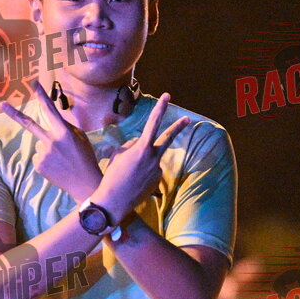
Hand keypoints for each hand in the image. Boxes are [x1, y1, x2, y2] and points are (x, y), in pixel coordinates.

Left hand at [0, 82, 101, 203]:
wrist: (85, 184)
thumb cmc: (86, 158)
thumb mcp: (81, 138)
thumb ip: (66, 127)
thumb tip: (52, 120)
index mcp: (64, 132)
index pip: (50, 110)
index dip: (41, 96)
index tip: (33, 84)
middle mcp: (51, 141)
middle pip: (29, 124)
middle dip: (13, 113)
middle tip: (1, 104)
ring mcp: (43, 154)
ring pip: (40, 144)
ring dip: (49, 149)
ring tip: (62, 160)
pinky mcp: (38, 165)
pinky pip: (39, 156)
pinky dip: (47, 160)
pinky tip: (57, 167)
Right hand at [91, 93, 189, 222]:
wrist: (114, 202)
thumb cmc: (112, 175)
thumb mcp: (118, 154)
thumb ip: (132, 146)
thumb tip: (141, 145)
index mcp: (142, 148)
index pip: (153, 123)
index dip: (160, 108)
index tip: (167, 96)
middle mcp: (154, 157)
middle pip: (168, 138)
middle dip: (178, 127)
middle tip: (187, 119)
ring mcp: (157, 170)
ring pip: (151, 158)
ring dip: (141, 162)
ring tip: (128, 174)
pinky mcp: (157, 180)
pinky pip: (149, 170)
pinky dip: (142, 173)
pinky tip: (133, 182)